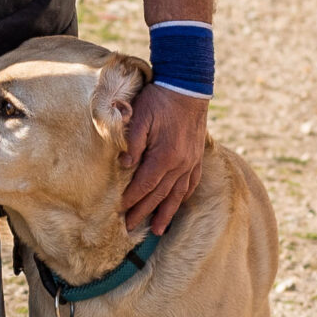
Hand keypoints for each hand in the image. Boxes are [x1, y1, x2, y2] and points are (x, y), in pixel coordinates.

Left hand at [120, 84, 207, 234]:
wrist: (188, 87)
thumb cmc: (159, 100)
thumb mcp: (140, 116)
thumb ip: (132, 142)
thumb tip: (124, 165)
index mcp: (164, 156)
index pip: (145, 185)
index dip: (132, 199)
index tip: (120, 211)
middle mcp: (180, 164)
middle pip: (160, 195)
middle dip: (144, 212)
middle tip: (130, 228)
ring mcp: (191, 161)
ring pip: (177, 194)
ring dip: (166, 213)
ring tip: (158, 230)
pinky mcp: (197, 156)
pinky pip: (192, 183)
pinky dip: (183, 196)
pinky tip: (177, 204)